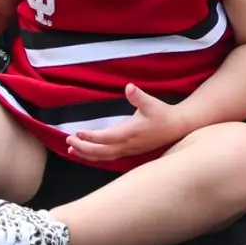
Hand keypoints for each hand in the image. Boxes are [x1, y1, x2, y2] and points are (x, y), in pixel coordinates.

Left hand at [67, 84, 191, 161]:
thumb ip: (138, 96)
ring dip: (86, 154)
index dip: (91, 137)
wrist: (177, 127)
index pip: (106, 138)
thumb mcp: (151, 103)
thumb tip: (129, 87)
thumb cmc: (163, 114)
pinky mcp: (129, 151)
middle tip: (69, 140)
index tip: (78, 132)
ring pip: (104, 157)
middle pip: (101, 152)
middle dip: (83, 147)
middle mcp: (127, 145)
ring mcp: (128, 150)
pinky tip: (86, 153)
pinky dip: (95, 156)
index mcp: (131, 133)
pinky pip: (108, 157)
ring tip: (71, 149)